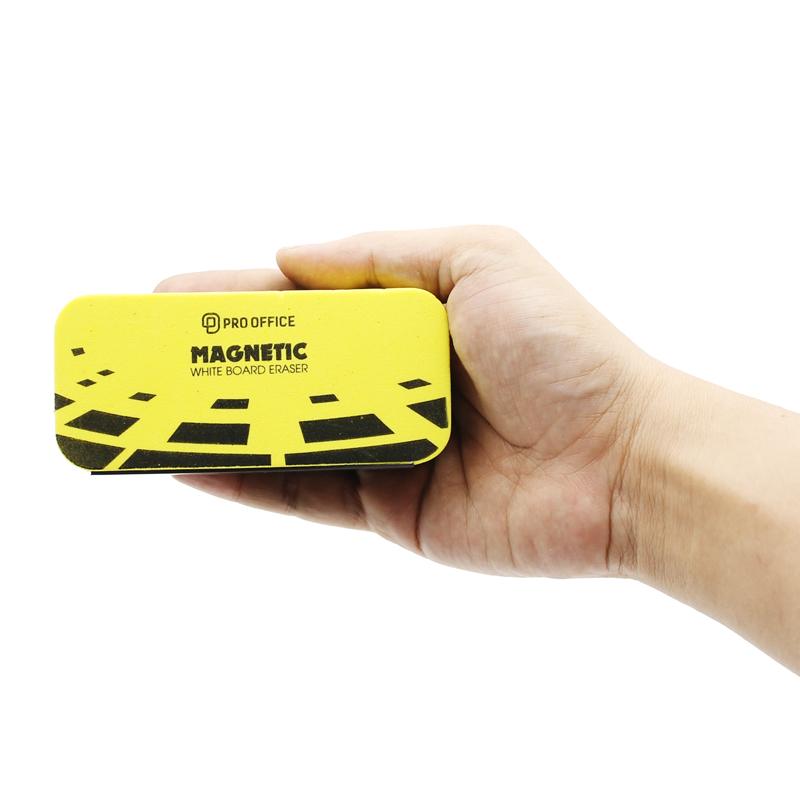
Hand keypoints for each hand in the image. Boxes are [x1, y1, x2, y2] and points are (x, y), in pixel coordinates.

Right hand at [156, 226, 656, 577]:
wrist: (623, 459)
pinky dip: (245, 482)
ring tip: (142, 411)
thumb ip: (381, 255)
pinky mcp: (388, 508)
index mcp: (408, 322)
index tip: (170, 297)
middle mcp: (390, 385)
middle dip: (208, 363)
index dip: (236, 301)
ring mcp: (385, 449)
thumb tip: (288, 254)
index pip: (304, 308)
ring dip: (213, 423)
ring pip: (282, 436)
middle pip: (282, 373)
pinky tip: (189, 464)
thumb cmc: (562, 349)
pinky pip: (303, 495)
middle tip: (134, 356)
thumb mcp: (479, 258)